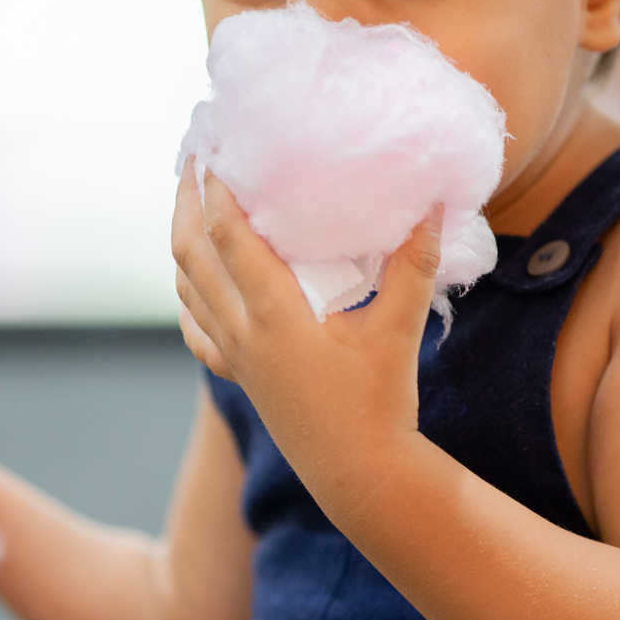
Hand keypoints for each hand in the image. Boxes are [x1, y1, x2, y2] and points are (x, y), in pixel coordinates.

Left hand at [171, 161, 441, 511]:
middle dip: (186, 200)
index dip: (217, 186)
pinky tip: (200, 277)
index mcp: (274, 317)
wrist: (359, 475)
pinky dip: (189, 292)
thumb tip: (436, 204)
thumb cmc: (381, 405)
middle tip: (196, 156)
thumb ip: (414, 266)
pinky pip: (194, 326)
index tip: (216, 144)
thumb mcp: (399, 332)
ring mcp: (234, 356)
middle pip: (190, 252)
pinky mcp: (238, 375)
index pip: (227, 235)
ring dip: (183, 238)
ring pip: (185, 286)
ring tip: (192, 198)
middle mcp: (241, 333)